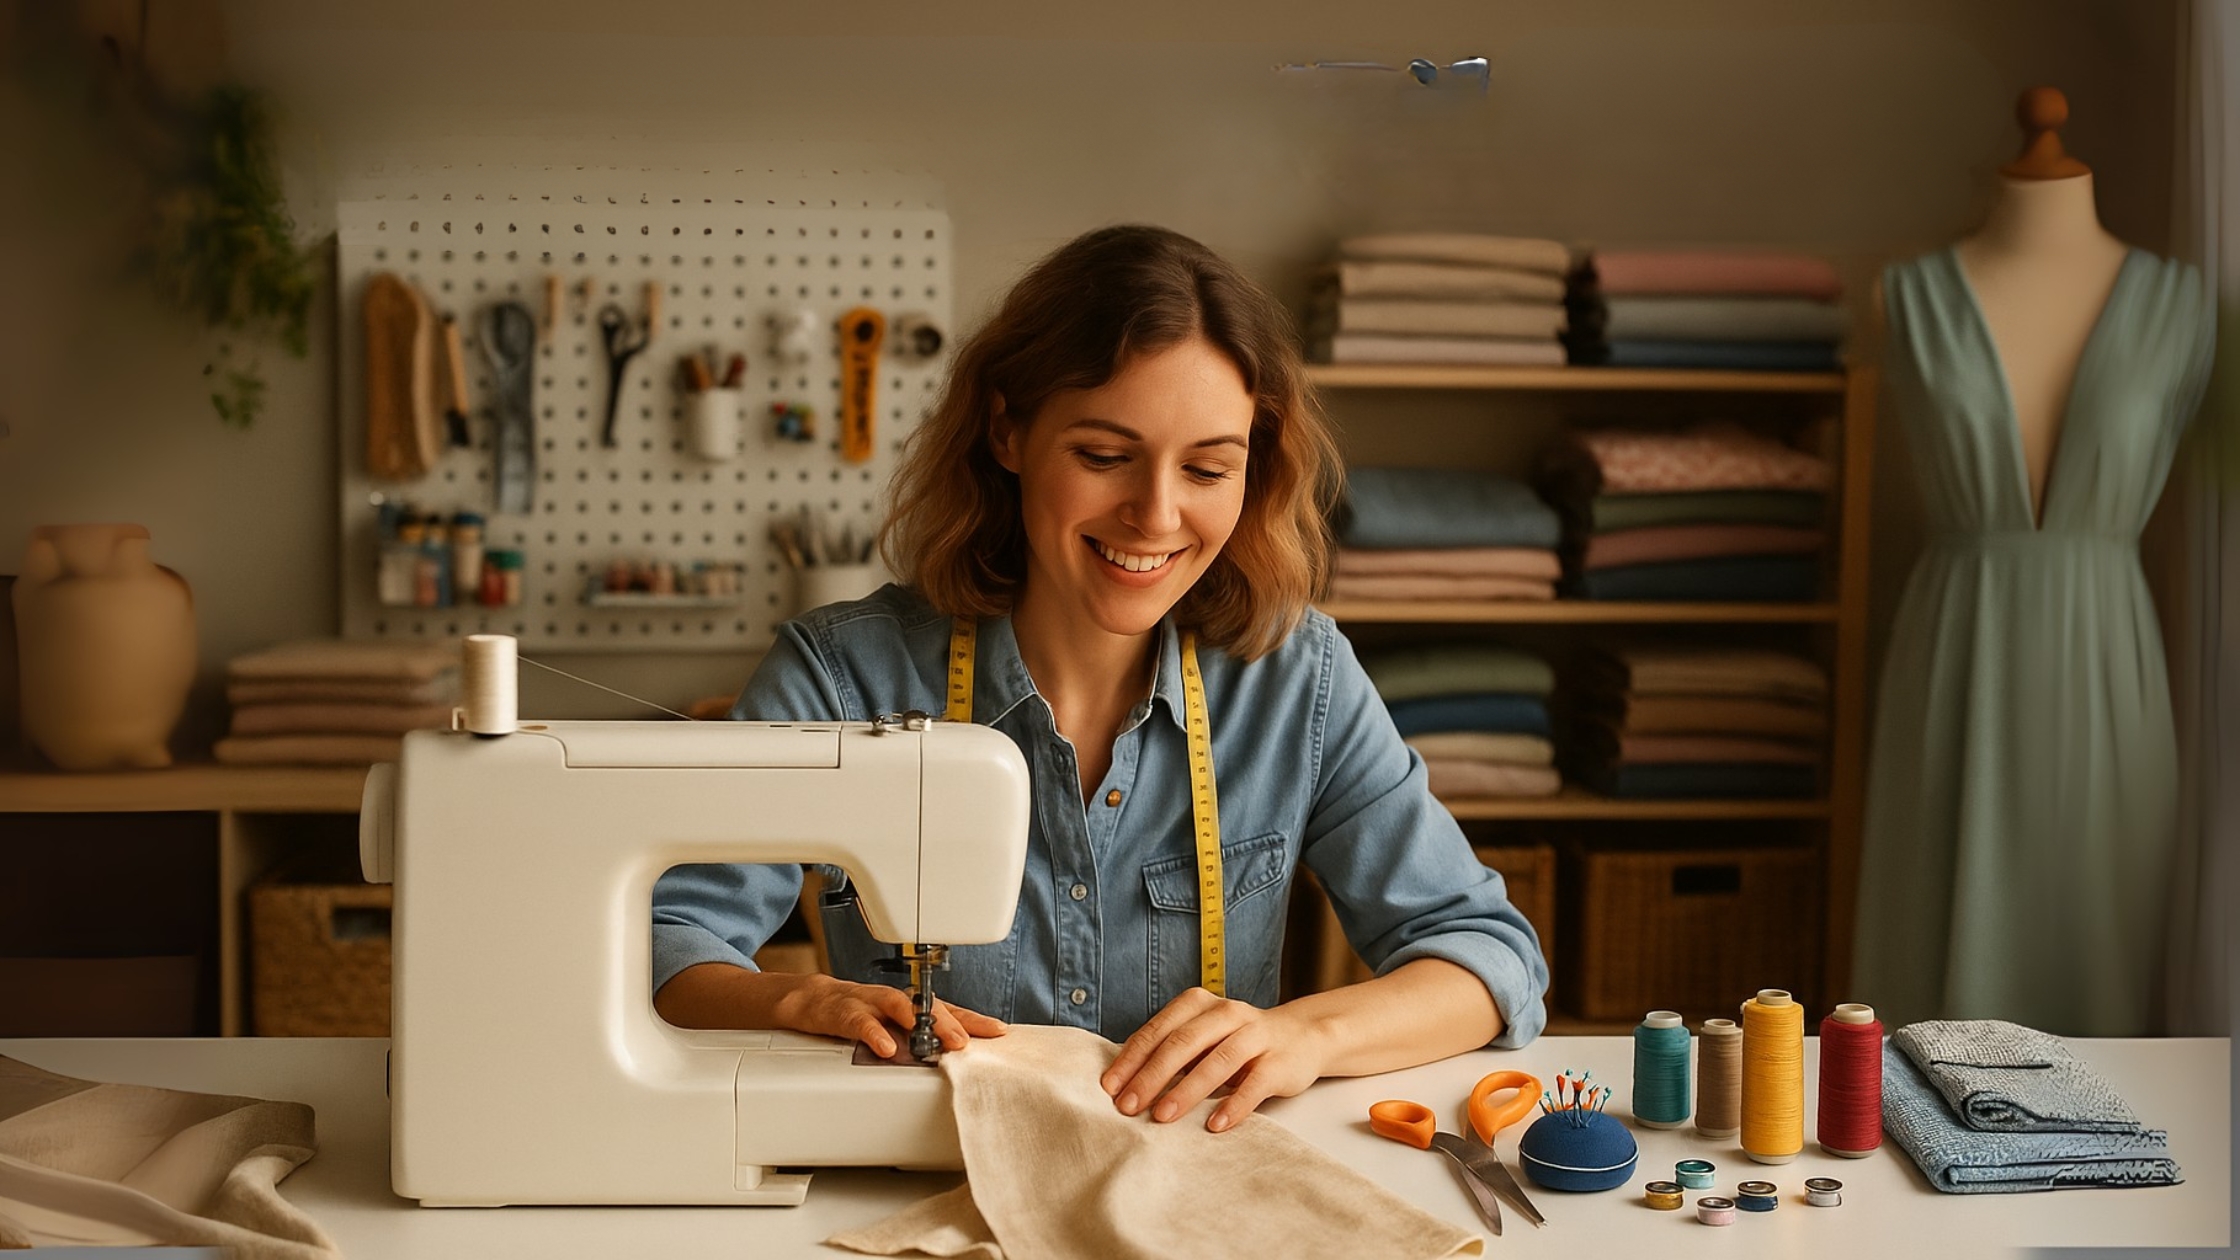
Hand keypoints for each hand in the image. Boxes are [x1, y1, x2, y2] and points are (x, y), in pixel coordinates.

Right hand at [775, 974, 1005, 1057]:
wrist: (813, 1001)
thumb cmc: (861, 1016)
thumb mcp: (893, 1030)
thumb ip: (920, 1042)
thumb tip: (956, 1063)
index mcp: (910, 1005)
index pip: (949, 1010)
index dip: (974, 1019)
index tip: (999, 1031)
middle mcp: (895, 1000)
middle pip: (928, 1004)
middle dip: (951, 1022)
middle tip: (969, 1041)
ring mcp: (870, 1002)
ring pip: (898, 1004)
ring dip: (919, 1020)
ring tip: (938, 1040)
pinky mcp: (843, 1011)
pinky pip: (860, 1021)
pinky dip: (874, 1033)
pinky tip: (887, 1047)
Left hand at [1100, 987, 1324, 1132]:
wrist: (1301, 1037)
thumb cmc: (1236, 1042)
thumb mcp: (1201, 1036)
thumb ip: (1169, 1050)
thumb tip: (1122, 1082)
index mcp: (1199, 1004)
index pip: (1158, 1030)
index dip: (1132, 1059)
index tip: (1110, 1088)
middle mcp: (1226, 1013)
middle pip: (1183, 1043)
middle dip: (1151, 1076)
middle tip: (1128, 1106)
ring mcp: (1255, 1036)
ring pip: (1218, 1061)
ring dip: (1187, 1090)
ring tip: (1163, 1116)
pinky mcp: (1279, 1062)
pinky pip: (1255, 1084)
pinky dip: (1234, 1104)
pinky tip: (1215, 1125)